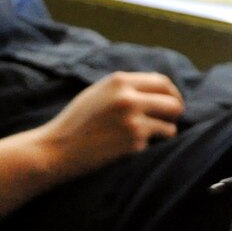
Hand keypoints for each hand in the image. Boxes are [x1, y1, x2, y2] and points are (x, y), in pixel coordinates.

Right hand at [37, 72, 184, 180]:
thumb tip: (158, 90)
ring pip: (169, 127)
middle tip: (169, 121)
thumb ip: (125, 88)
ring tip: (144, 136)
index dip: (172, 93)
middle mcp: (128, 98)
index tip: (172, 103)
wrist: (57, 149)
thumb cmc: (76, 122)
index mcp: (119, 81)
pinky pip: (152, 144)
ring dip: (163, 132)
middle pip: (173, 103)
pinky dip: (144, 146)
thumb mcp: (98, 93)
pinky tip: (124, 148)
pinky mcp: (133, 144)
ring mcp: (132, 122)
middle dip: (174, 113)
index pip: (162, 82)